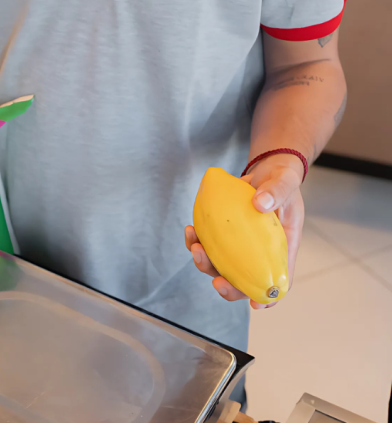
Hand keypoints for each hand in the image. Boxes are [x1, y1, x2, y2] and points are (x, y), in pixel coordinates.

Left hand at [185, 154, 304, 308]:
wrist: (266, 169)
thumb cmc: (281, 181)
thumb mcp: (285, 182)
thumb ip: (276, 191)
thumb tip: (260, 204)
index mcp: (283, 247)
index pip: (280, 279)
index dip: (269, 295)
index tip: (257, 304)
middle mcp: (260, 251)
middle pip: (245, 280)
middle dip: (229, 286)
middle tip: (217, 281)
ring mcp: (240, 244)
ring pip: (221, 265)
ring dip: (205, 263)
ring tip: (195, 247)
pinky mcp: (224, 233)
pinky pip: (208, 245)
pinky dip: (196, 242)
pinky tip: (190, 231)